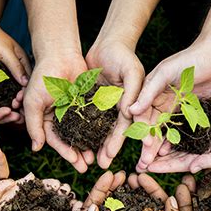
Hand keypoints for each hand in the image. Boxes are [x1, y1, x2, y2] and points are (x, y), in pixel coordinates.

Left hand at [0, 20, 31, 123]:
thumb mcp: (5, 52)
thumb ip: (15, 67)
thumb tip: (26, 84)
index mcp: (21, 64)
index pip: (28, 83)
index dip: (26, 95)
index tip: (21, 104)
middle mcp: (13, 71)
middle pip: (18, 90)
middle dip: (18, 102)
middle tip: (14, 111)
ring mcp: (2, 75)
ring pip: (7, 92)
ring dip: (7, 102)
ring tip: (6, 112)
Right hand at [23, 53, 93, 172]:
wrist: (60, 54)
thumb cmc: (43, 77)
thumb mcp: (33, 102)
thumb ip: (33, 125)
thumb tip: (36, 149)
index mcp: (46, 120)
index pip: (56, 140)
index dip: (65, 152)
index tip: (75, 162)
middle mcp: (61, 118)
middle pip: (70, 141)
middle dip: (78, 154)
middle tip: (87, 167)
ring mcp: (75, 112)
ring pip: (83, 133)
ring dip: (89, 146)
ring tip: (96, 158)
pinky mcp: (87, 104)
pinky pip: (94, 120)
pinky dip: (98, 130)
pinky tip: (104, 140)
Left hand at [86, 40, 144, 168]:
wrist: (106, 46)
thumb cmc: (123, 56)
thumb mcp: (132, 71)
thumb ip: (133, 90)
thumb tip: (129, 112)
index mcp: (131, 106)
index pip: (125, 127)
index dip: (118, 141)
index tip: (111, 154)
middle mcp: (119, 111)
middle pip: (112, 133)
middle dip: (107, 149)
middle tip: (101, 165)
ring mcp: (105, 108)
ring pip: (99, 130)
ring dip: (95, 145)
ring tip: (88, 160)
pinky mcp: (92, 103)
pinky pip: (86, 120)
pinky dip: (82, 131)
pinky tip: (77, 143)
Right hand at [129, 41, 210, 171]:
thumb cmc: (189, 60)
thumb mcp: (165, 73)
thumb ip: (148, 91)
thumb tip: (130, 111)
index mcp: (151, 94)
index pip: (142, 116)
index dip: (142, 131)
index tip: (145, 146)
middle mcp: (159, 103)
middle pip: (150, 129)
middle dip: (146, 147)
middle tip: (143, 164)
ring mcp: (174, 110)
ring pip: (163, 133)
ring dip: (157, 149)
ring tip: (152, 165)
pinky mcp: (188, 114)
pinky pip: (178, 131)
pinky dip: (173, 142)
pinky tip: (169, 154)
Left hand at [147, 63, 210, 172]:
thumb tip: (191, 170)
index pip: (183, 163)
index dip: (165, 167)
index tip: (147, 169)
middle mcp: (203, 141)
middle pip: (175, 154)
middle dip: (157, 159)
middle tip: (139, 163)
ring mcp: (199, 127)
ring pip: (174, 139)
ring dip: (159, 144)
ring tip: (143, 147)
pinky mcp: (195, 112)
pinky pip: (176, 123)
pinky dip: (165, 127)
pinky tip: (153, 129)